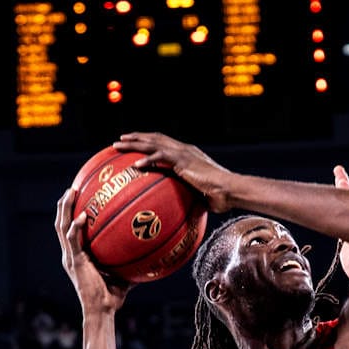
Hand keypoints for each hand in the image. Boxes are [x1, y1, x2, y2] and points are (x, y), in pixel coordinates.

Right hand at [55, 189, 130, 315]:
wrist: (102, 311)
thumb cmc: (113, 296)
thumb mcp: (123, 273)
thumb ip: (131, 260)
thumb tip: (151, 250)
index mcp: (78, 255)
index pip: (70, 229)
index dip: (71, 213)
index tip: (78, 196)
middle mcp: (70, 254)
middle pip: (61, 223)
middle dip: (65, 204)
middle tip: (73, 187)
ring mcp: (70, 258)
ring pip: (62, 227)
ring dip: (65, 209)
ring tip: (71, 192)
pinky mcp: (74, 263)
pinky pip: (73, 240)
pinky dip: (76, 227)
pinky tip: (83, 216)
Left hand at [113, 133, 233, 212]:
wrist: (230, 190)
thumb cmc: (220, 196)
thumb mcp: (201, 196)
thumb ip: (189, 197)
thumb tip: (182, 212)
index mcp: (188, 154)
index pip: (164, 143)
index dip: (148, 141)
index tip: (134, 143)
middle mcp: (184, 150)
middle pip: (155, 138)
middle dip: (136, 137)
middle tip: (120, 140)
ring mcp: (184, 154)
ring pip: (153, 143)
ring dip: (134, 143)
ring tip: (118, 145)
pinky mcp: (184, 161)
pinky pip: (161, 157)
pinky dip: (147, 159)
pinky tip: (136, 164)